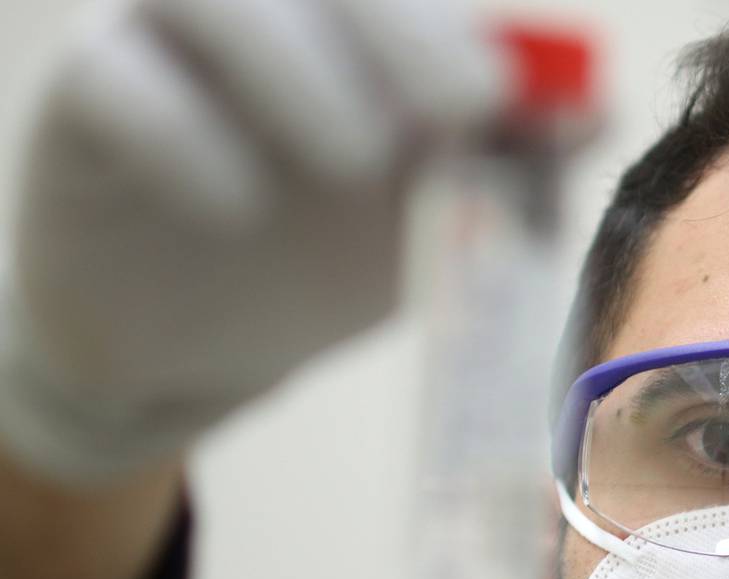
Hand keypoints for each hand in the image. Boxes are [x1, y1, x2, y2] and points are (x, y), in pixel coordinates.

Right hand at [0, 0, 513, 483]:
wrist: (207, 341)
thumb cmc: (330, 258)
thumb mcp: (440, 216)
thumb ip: (512, 159)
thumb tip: (593, 107)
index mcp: (348, 24)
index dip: (457, 24)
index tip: (511, 98)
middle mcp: (257, 10)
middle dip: (403, 26)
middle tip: (463, 109)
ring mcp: (155, 39)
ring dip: (299, 69)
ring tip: (357, 160)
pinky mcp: (80, 102)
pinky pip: (115, 85)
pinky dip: (184, 140)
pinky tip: (237, 207)